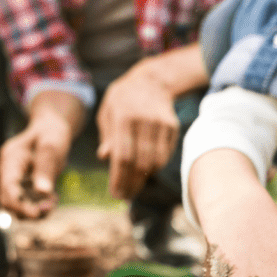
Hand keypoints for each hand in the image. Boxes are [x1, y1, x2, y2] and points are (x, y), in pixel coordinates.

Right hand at [0, 91, 82, 219]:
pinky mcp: (21, 187)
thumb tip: (43, 192)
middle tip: (51, 207)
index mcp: (10, 159)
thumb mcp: (52, 147)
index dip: (19, 204)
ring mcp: (13, 180)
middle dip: (27, 210)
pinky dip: (38, 205)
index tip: (36, 213)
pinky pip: (25, 203)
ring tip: (53, 201)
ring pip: (16, 206)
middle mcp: (7, 171)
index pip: (8, 188)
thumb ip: (46, 168)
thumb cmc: (51, 134)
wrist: (50, 129)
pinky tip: (53, 198)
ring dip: (34, 210)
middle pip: (7, 201)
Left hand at [96, 69, 179, 199]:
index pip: (122, 156)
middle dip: (131, 184)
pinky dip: (154, 168)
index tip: (116, 194)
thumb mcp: (107, 112)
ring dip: (143, 179)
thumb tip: (105, 157)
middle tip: (124, 196)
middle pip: (139, 163)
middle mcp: (143, 120)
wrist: (151, 80)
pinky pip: (164, 155)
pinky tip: (145, 172)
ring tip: (133, 187)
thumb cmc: (122, 100)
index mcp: (123, 116)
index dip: (119, 178)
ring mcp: (160, 124)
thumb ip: (107, 135)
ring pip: (154, 162)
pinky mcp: (172, 127)